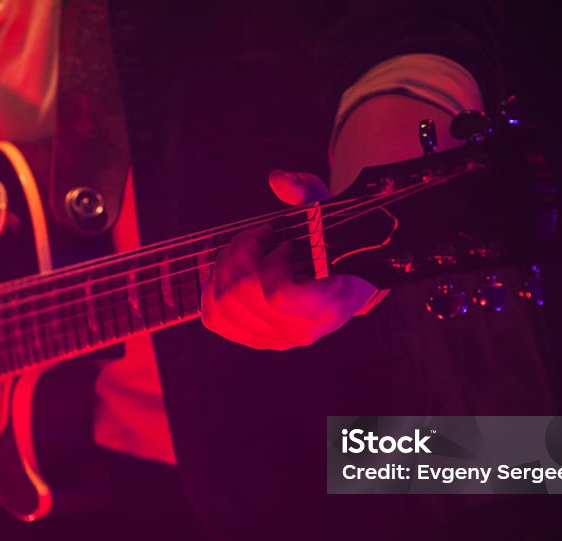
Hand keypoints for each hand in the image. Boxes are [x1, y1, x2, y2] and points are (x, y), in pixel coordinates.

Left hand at [200, 170, 381, 350]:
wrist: (347, 281)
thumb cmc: (337, 243)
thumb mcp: (330, 213)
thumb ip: (308, 192)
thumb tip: (277, 179)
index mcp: (329, 306)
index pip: (278, 296)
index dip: (272, 263)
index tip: (286, 243)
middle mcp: (300, 331)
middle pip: (241, 295)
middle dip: (241, 253)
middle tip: (260, 236)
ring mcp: (276, 340)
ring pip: (222, 305)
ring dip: (227, 266)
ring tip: (248, 248)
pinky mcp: (256, 338)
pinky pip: (215, 318)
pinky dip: (214, 288)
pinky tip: (234, 269)